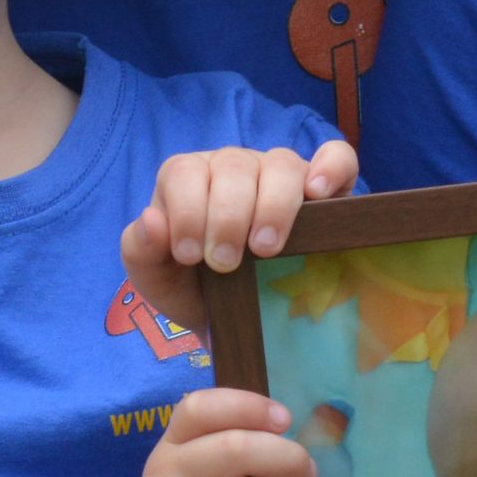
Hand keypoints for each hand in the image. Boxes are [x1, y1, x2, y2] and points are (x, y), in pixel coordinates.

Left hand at [121, 139, 357, 330]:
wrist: (239, 318)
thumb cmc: (195, 289)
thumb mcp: (157, 279)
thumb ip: (140, 251)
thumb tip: (152, 219)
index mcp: (189, 179)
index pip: (183, 172)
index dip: (186, 211)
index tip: (192, 256)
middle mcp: (234, 167)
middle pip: (233, 166)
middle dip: (227, 217)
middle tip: (226, 263)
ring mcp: (279, 173)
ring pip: (281, 163)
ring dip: (273, 205)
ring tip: (266, 248)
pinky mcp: (324, 186)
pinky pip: (336, 157)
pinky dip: (331, 168)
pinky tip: (318, 194)